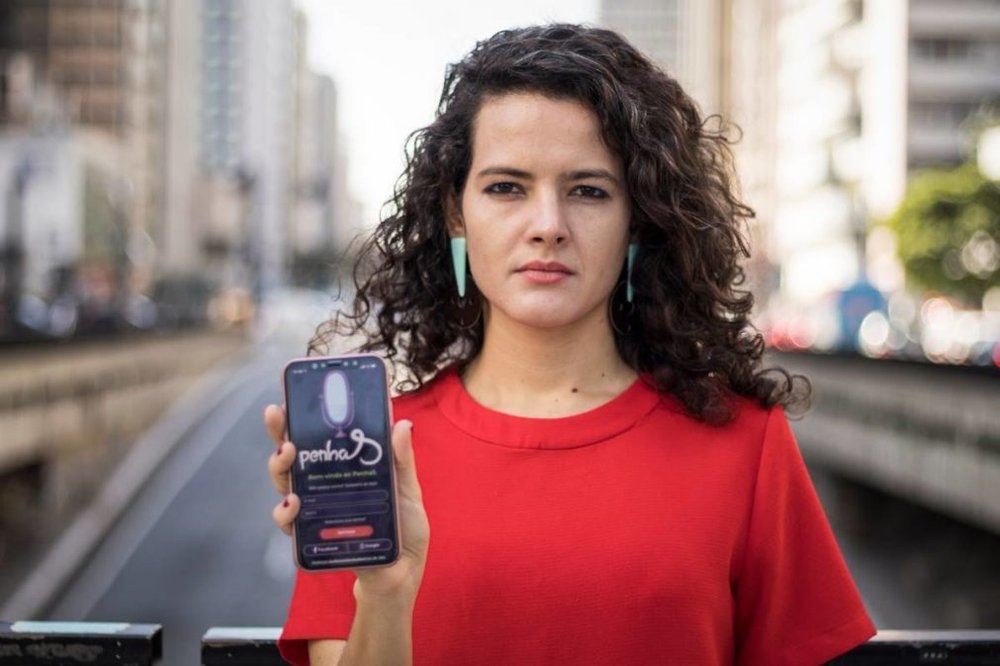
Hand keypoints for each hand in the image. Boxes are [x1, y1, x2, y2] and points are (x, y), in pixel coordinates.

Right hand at [263, 404, 429, 600]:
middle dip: (279, 432)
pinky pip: (290, 524)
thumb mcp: (407, 490)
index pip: (318, 436)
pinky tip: (293, 502)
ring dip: (279, 466)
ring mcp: (315, 509)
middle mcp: (323, 485)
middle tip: (278, 416)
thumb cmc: (404, 528)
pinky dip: (286, 512)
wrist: (402, 572)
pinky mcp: (312, 537)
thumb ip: (401, 460)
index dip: (300, 414)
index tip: (290, 392)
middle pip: (293, 455)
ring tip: (287, 454)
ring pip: (285, 483)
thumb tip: (402, 424)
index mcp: (344, 467)